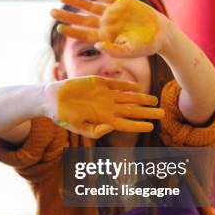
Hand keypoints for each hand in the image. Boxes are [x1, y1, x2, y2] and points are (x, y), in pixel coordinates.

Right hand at [43, 76, 164, 137]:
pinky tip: (139, 88)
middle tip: (162, 114)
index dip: (138, 125)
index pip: (126, 124)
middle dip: (147, 112)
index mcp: (104, 120)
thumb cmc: (64, 117)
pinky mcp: (99, 83)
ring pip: (128, 97)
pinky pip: (117, 84)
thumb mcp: (79, 128)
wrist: (52, 99)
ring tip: (154, 100)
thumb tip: (111, 129)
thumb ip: (95, 131)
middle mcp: (108, 108)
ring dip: (141, 99)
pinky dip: (128, 86)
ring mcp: (105, 95)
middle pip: (132, 111)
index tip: (151, 127)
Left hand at [51, 0, 172, 57]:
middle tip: (52, 11)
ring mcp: (112, 12)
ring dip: (75, 1)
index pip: (83, 34)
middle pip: (81, 19)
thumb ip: (113, 50)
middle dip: (67, 15)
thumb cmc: (145, 46)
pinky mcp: (121, 2)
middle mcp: (105, 24)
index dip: (71, 31)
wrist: (161, 33)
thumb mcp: (129, 51)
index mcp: (104, 37)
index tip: (59, 28)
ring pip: (89, 6)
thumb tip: (97, 45)